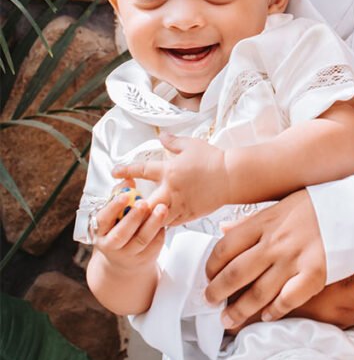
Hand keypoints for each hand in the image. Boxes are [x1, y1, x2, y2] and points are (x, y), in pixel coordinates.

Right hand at [89, 191, 167, 271]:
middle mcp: (111, 245)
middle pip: (121, 233)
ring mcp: (128, 255)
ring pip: (141, 240)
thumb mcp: (113, 214)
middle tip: (144, 202)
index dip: (113, 208)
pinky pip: (154, 245)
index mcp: (100, 231)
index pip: (103, 220)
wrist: (124, 261)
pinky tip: (165, 221)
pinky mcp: (144, 259)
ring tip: (162, 208)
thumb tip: (128, 180)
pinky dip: (160, 232)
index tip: (124, 196)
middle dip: (133, 217)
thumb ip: (120, 195)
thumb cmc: (117, 229)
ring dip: (152, 223)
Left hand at [112, 134, 229, 225]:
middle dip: (132, 206)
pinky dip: (163, 223)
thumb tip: (162, 136)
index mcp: (169, 171)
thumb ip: (173, 141)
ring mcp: (180, 204)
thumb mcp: (191, 145)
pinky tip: (159, 222)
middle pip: (145, 203)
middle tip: (124, 208)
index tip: (115, 172)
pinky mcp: (190, 214)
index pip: (142, 170)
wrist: (232, 176)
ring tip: (139, 220)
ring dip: (147, 218)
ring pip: (156, 218)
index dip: (126, 170)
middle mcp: (171, 190)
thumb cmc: (213, 159)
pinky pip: (172, 223)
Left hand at [205, 189, 325, 328]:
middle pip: (235, 273)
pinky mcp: (315, 273)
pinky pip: (287, 299)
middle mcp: (275, 242)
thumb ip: (252, 220)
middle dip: (216, 292)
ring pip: (257, 292)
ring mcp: (295, 259)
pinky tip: (267, 317)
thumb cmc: (320, 205)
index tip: (208, 276)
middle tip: (209, 302)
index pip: (225, 247)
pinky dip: (275, 311)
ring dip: (239, 310)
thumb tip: (223, 229)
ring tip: (227, 320)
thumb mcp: (282, 203)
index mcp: (265, 221)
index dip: (211, 266)